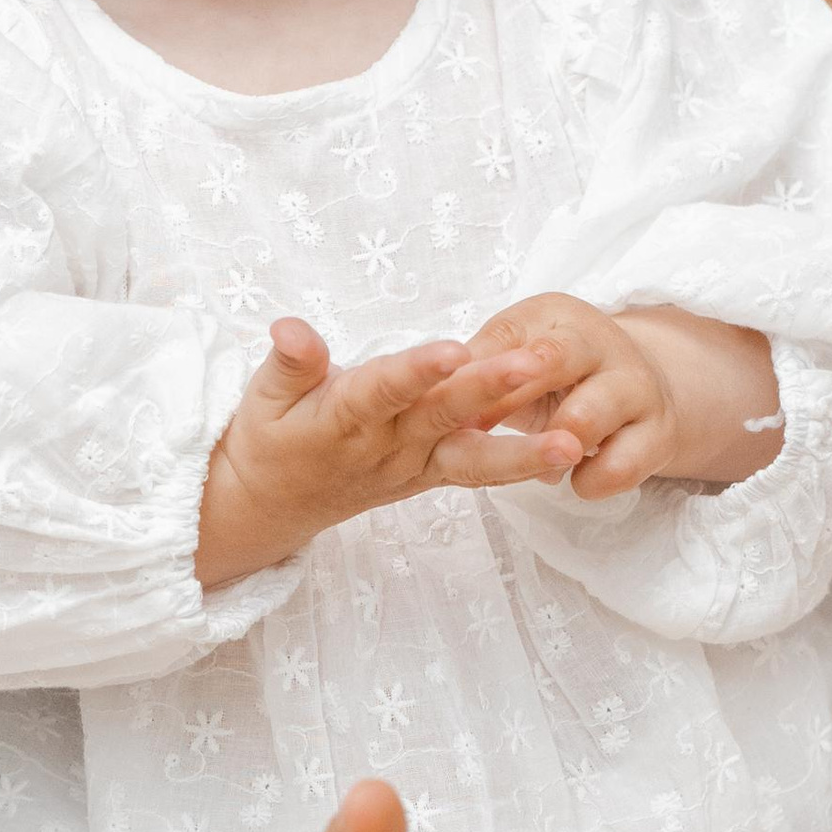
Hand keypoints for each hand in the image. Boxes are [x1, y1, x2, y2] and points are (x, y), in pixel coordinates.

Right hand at [195, 321, 582, 591]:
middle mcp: (384, 446)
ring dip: (521, 449)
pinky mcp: (430, 477)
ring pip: (471, 455)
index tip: (453, 349)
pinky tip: (567, 453)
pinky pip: (478, 474)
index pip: (382, 390)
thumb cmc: (269, 438)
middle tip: (538, 363)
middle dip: (491, 389)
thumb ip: (288, 363)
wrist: (274, 504)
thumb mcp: (262, 398)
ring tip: (570, 441)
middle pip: (442, 415)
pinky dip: (520, 466)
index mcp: (340, 419)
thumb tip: (290, 327)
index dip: (416, 371)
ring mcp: (412, 467)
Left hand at [466, 295, 782, 500]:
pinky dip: (589, 482)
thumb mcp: (518, 357)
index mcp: (554, 317)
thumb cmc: (557, 373)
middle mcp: (599, 342)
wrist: (639, 386)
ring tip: (538, 466)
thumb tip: (428, 405)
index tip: (438, 402)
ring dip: (550, 446)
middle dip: (510, 392)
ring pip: (585, 419)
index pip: (508, 337)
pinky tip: (574, 481)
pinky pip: (617, 468)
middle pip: (552, 360)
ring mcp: (634, 387)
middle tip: (476, 427)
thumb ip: (477, 375)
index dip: (472, 372)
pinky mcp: (658, 434)